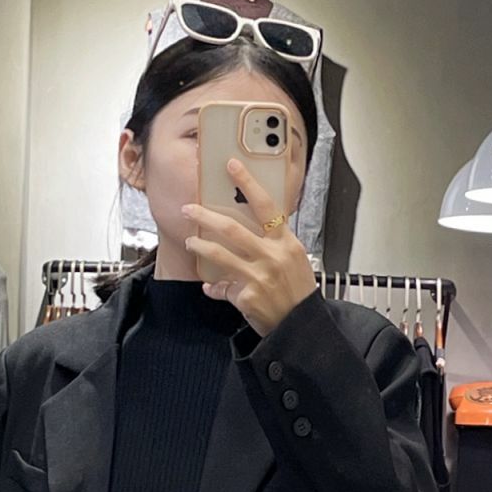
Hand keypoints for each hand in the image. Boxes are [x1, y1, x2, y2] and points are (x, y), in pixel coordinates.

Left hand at [182, 160, 318, 336]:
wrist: (302, 326)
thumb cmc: (299, 292)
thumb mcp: (294, 261)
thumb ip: (273, 245)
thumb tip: (248, 236)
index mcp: (286, 243)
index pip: (266, 205)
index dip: (248, 183)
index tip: (232, 165)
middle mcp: (272, 256)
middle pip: (232, 228)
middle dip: (206, 216)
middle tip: (190, 209)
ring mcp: (259, 277)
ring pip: (219, 254)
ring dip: (200, 246)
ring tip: (190, 241)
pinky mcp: (247, 297)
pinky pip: (222, 288)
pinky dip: (214, 287)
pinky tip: (210, 287)